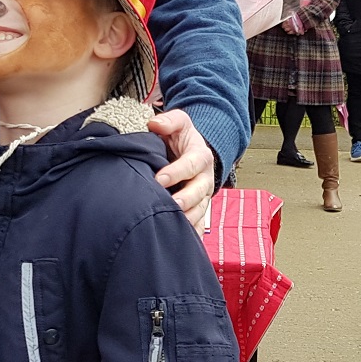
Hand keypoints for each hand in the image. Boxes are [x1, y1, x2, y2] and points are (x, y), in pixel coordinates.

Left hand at [149, 108, 216, 225]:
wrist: (190, 153)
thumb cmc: (181, 138)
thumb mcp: (179, 123)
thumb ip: (169, 121)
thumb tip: (154, 124)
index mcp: (201, 156)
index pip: (192, 164)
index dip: (177, 172)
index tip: (159, 179)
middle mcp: (205, 178)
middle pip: (199, 191)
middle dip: (185, 199)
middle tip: (170, 205)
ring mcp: (203, 196)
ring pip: (200, 210)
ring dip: (188, 219)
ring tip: (172, 225)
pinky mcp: (199, 210)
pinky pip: (198, 225)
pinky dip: (191, 234)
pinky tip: (180, 240)